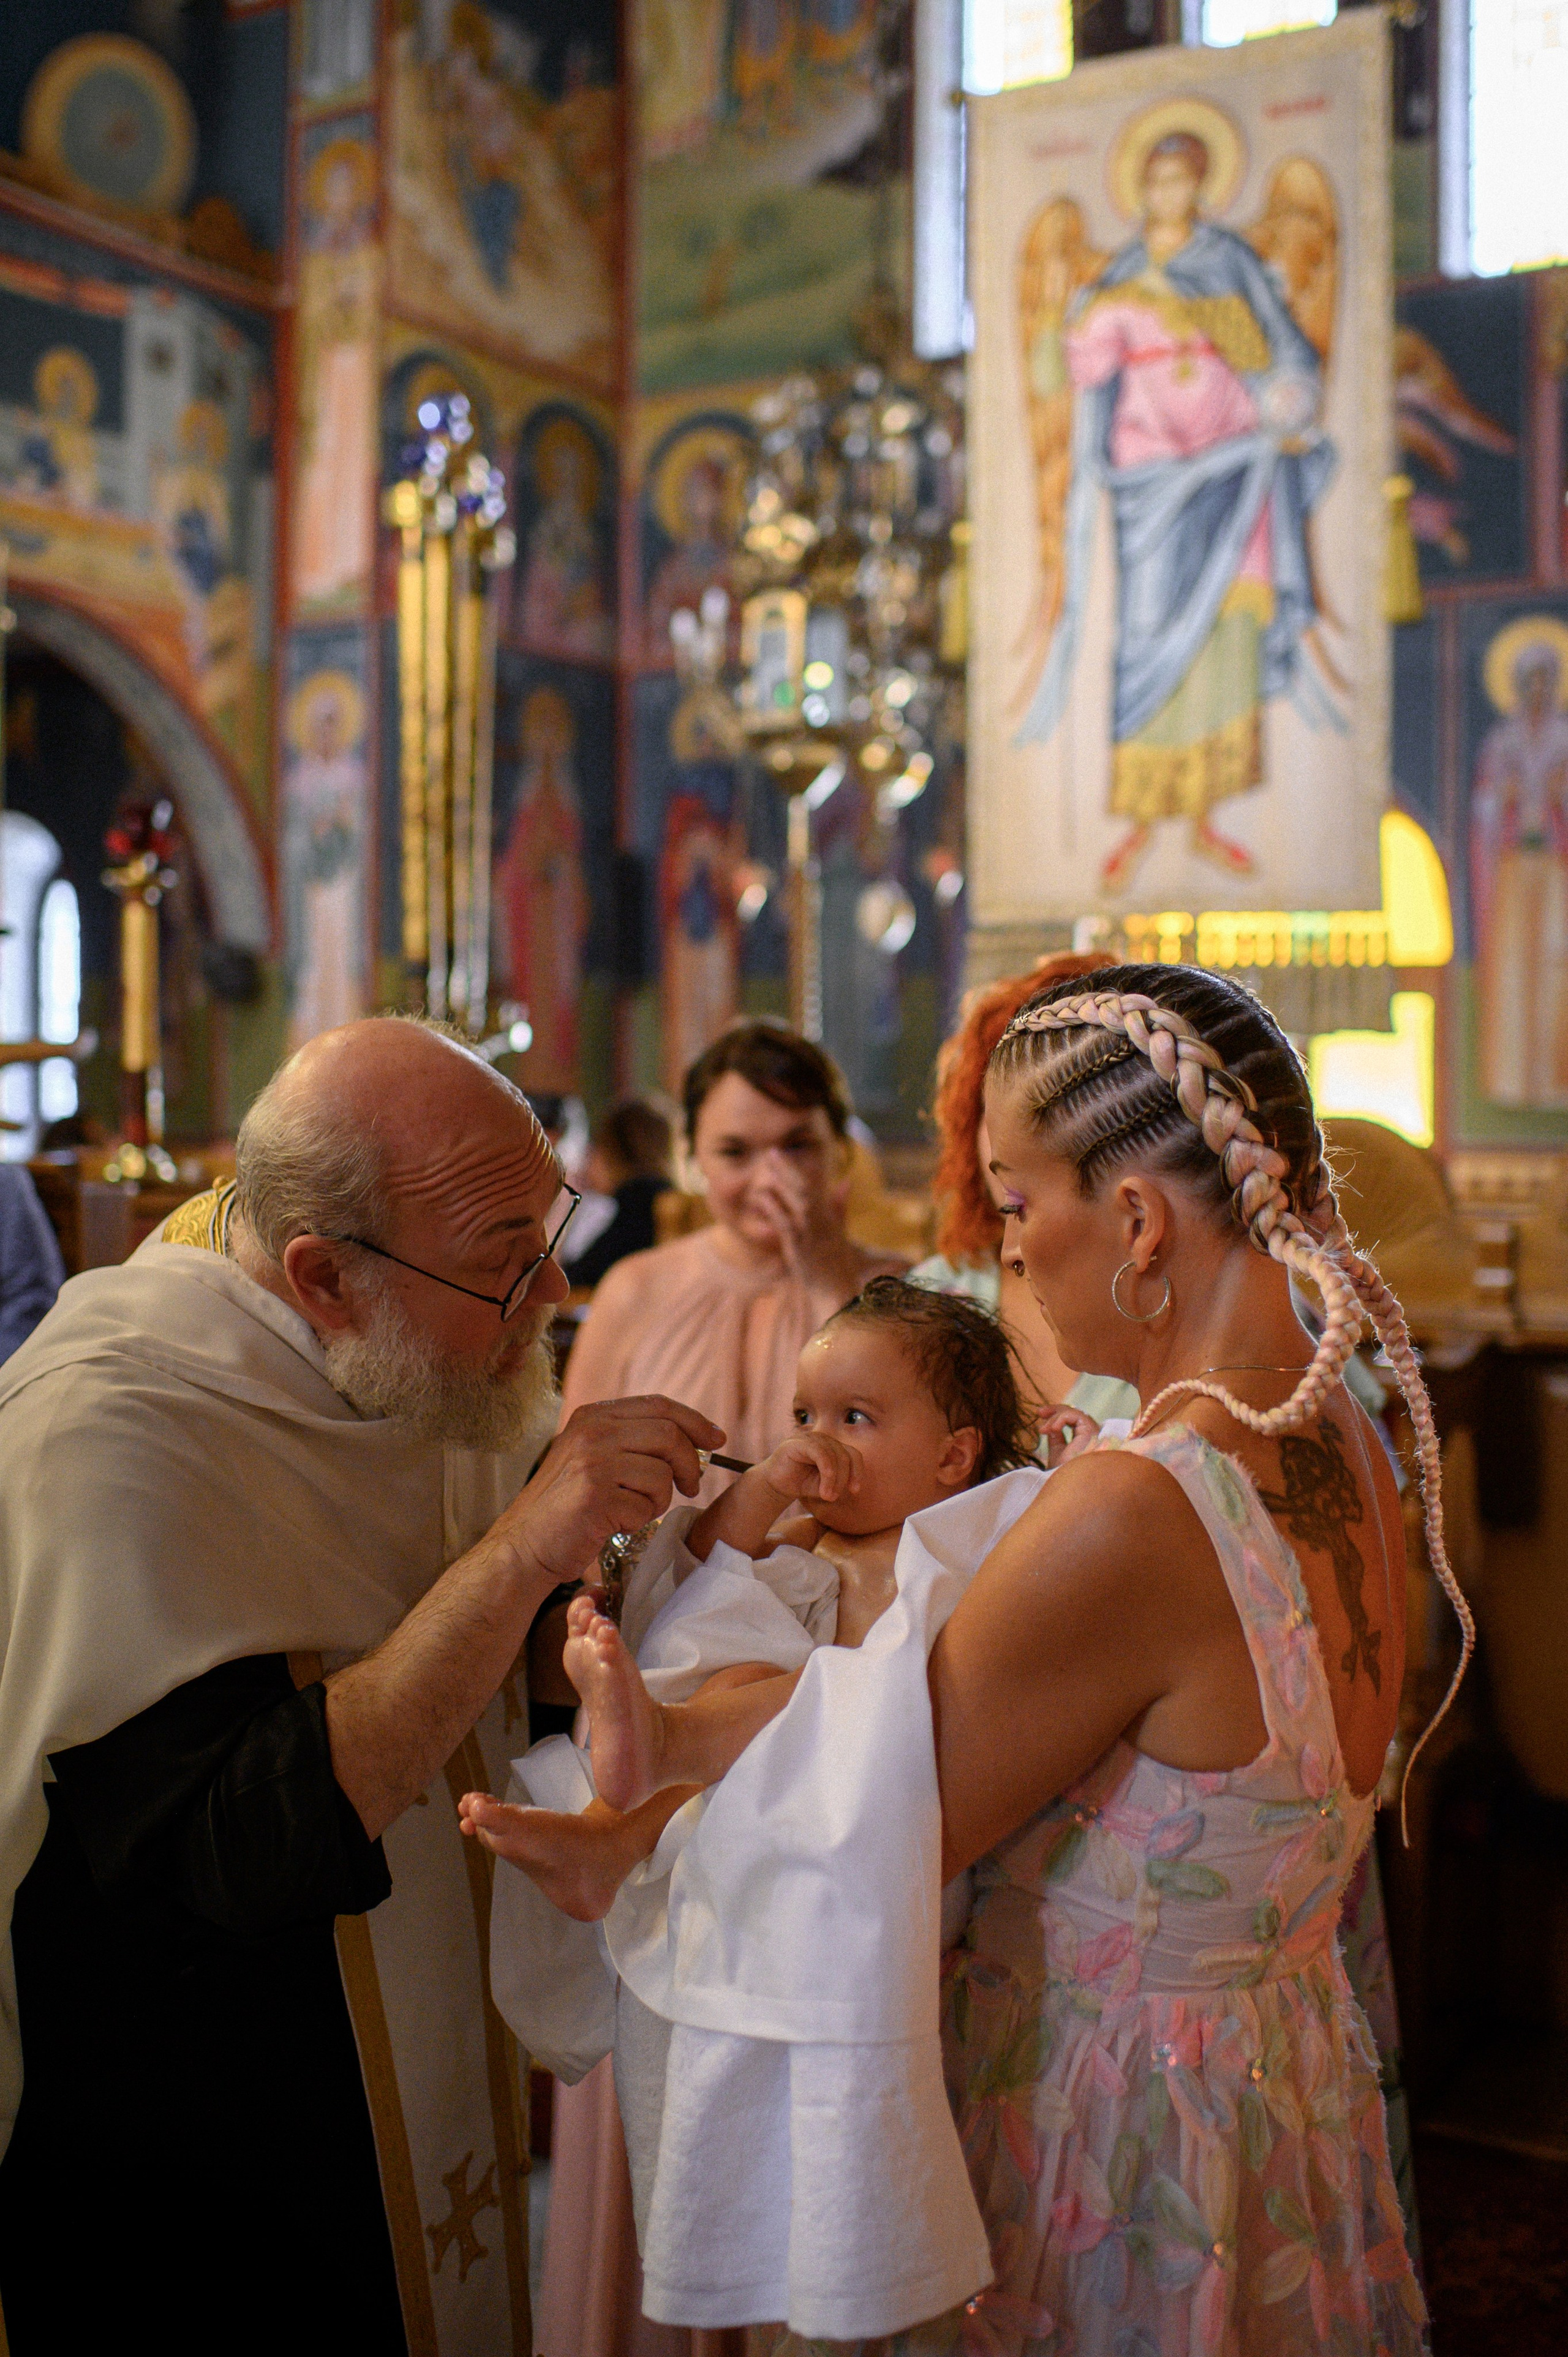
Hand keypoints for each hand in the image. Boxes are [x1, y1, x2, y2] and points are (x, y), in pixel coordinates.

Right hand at [494, 1395, 723, 1588]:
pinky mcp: (596, 1495)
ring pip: (662, 1474)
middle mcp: (592, 1431)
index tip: (718, 1440)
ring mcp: (592, 1461)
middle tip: (690, 1488)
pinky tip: (614, 1524)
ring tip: (631, 1511)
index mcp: (593, 1415)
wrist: (523, 1545)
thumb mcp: (593, 1458)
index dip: (695, 1421)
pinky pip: (646, 1506)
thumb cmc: (565, 1508)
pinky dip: (638, 1521)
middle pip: (670, 1434)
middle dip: (690, 1464)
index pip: (659, 1405)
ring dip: (658, 1500)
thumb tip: (695, 1439)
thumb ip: (631, 1441)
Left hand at [747, 1148, 854, 1292]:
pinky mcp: (800, 1248)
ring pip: (797, 1200)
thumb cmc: (837, 1266)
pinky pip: (786, 1223)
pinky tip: (763, 1196)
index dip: (800, 1168)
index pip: (816, 1185)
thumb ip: (840, 1206)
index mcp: (831, 1216)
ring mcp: (812, 1233)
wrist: (838, 1294)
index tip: (785, 1154)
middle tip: (772, 1151)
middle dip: (788, 1168)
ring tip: (767, 1166)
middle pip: (805, 1187)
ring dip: (782, 1181)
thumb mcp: (840, 1232)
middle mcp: (823, 1221)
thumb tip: (846, 1181)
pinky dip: (774, 1208)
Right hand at [754, 1429, 860, 1507]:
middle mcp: (823, 1439)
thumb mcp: (825, 1484)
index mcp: (832, 1446)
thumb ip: (839, 1480)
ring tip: (826, 1497)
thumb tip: (853, 1485)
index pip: (853, 1454)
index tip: (854, 1491)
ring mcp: (810, 1438)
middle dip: (843, 1479)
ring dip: (834, 1480)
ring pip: (834, 1455)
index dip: (857, 1472)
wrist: (775, 1485)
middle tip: (832, 1498)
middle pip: (845, 1456)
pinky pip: (821, 1453)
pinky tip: (822, 1490)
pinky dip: (827, 1472)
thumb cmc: (801, 1483)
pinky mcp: (798, 1442)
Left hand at [1039, 1402, 1100, 1469]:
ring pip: (1073, 1413)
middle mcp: (1091, 1436)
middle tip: (1039, 1412)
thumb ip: (1056, 1439)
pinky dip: (1061, 1418)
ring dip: (1055, 1417)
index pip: (1072, 1421)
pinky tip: (1053, 1429)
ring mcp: (1093, 1433)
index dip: (1056, 1418)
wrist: (1069, 1483)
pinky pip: (1075, 1415)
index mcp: (1085, 1441)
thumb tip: (1052, 1428)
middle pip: (1074, 1414)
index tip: (1042, 1425)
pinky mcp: (1091, 1431)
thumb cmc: (1063, 1474)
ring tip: (1044, 1429)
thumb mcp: (1057, 1453)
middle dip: (1055, 1411)